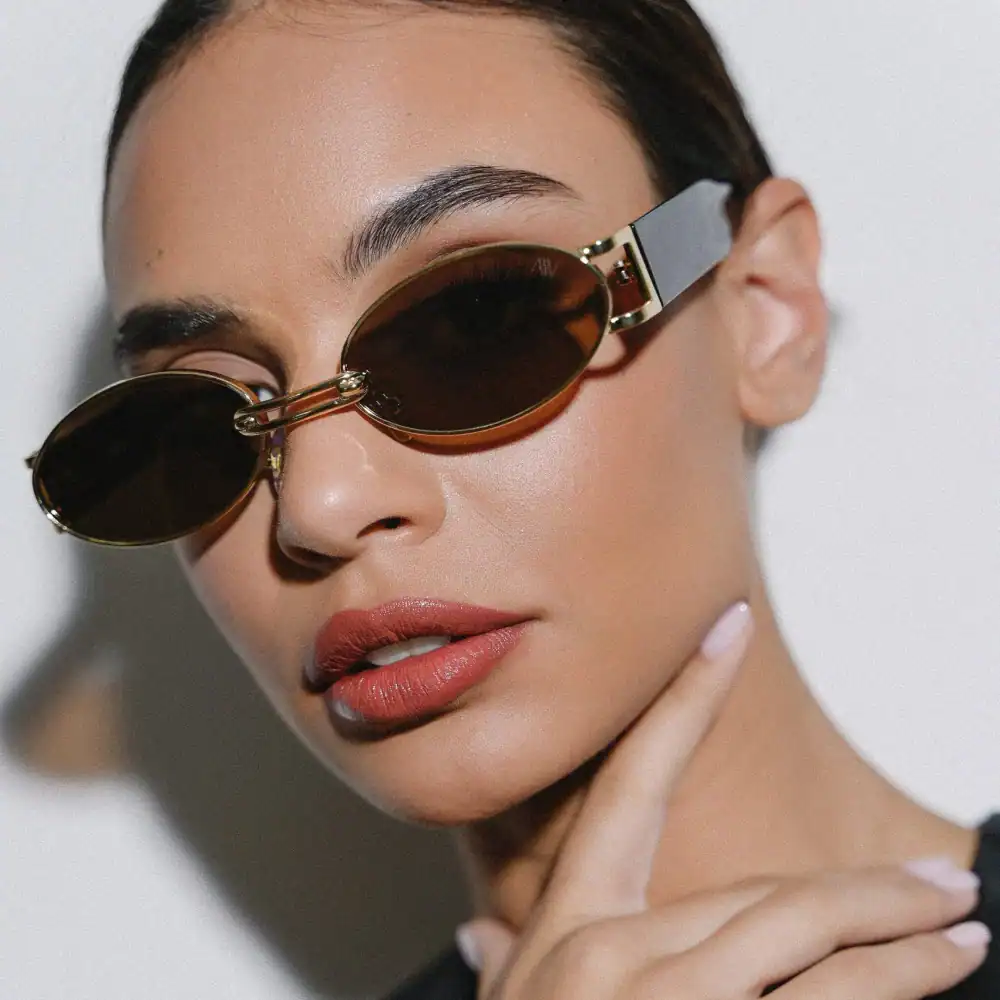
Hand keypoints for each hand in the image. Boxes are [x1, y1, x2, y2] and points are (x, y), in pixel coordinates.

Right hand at [458, 602, 988, 999]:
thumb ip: (504, 966)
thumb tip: (476, 930)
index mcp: (571, 925)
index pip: (635, 778)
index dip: (684, 695)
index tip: (728, 627)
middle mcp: (612, 950)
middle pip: (764, 895)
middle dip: (863, 887)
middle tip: (939, 878)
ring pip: (803, 940)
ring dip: (899, 935)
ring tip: (963, 924)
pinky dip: (884, 988)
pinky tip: (935, 977)